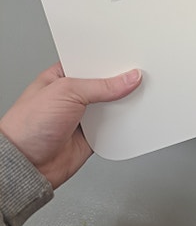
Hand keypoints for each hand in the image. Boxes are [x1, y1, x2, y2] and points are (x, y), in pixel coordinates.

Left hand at [0, 63, 141, 188]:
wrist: (25, 166)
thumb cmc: (27, 125)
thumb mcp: (66, 91)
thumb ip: (101, 85)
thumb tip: (128, 78)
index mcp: (63, 76)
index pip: (93, 63)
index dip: (111, 61)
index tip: (131, 60)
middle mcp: (74, 95)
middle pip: (106, 84)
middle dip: (121, 82)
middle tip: (139, 77)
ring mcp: (83, 116)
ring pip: (112, 106)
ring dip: (124, 103)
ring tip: (139, 96)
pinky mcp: (92, 136)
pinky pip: (114, 128)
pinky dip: (123, 125)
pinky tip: (131, 118)